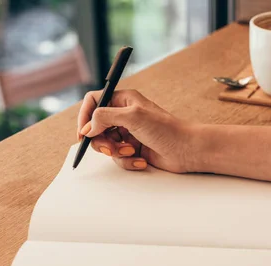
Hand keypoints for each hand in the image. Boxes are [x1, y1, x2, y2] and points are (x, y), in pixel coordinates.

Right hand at [77, 89, 195, 172]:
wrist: (187, 150)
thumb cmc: (166, 129)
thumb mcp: (133, 117)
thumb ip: (105, 117)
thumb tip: (88, 127)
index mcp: (124, 100)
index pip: (94, 101)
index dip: (85, 116)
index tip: (83, 133)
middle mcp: (124, 115)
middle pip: (96, 127)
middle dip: (101, 140)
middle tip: (108, 148)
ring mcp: (129, 133)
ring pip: (107, 144)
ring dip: (116, 152)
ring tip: (131, 152)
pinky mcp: (134, 149)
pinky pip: (119, 157)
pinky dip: (128, 161)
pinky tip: (141, 160)